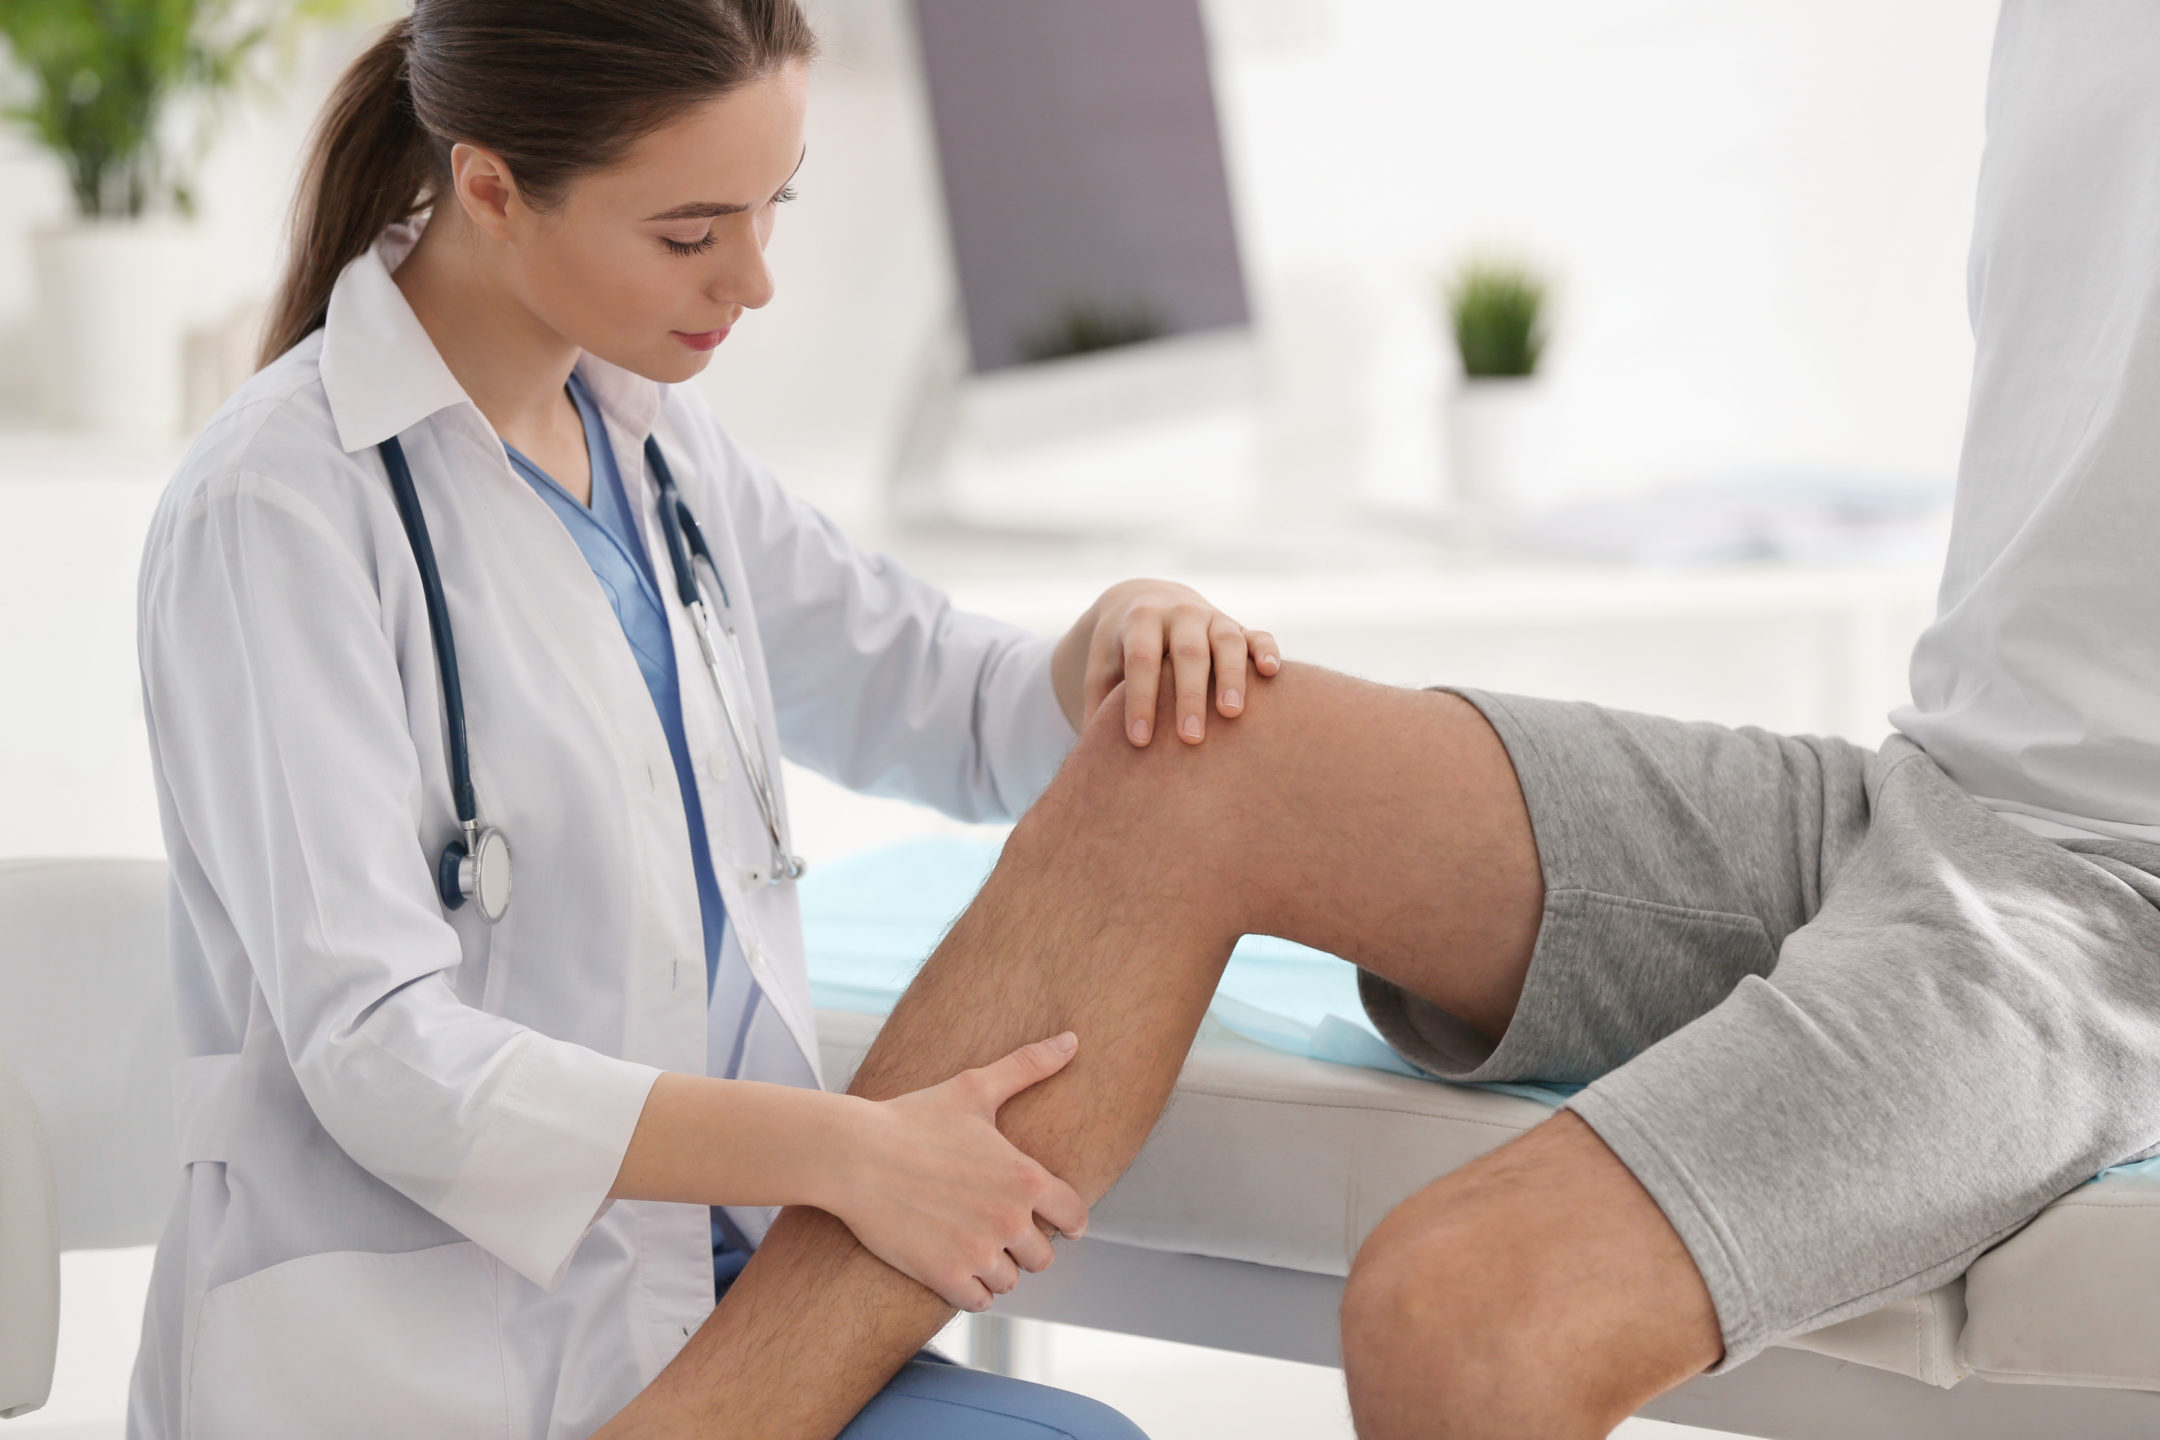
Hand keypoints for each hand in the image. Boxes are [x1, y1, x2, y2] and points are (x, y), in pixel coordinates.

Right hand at [825, 1035, 1089, 1311]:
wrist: (853, 1155)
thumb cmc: (912, 1118)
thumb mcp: (974, 1088)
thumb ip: (1028, 1066)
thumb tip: (1073, 1039)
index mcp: (1025, 1178)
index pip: (1075, 1217)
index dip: (1067, 1221)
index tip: (1057, 1223)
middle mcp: (1010, 1220)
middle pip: (1042, 1257)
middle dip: (1024, 1246)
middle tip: (997, 1229)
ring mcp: (978, 1252)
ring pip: (1009, 1281)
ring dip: (995, 1268)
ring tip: (971, 1244)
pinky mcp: (945, 1277)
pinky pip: (979, 1301)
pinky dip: (970, 1290)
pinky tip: (954, 1265)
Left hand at [1052, 579, 1280, 744]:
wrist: (1145, 600)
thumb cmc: (1119, 650)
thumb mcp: (1101, 667)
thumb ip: (1099, 702)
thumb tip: (1093, 757)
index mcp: (1140, 621)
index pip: (1141, 661)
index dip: (1140, 700)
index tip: (1139, 740)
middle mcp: (1178, 613)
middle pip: (1188, 652)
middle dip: (1190, 696)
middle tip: (1191, 739)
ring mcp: (1211, 617)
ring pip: (1227, 641)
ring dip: (1231, 677)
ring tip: (1232, 713)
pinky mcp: (1236, 626)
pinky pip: (1257, 634)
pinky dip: (1266, 651)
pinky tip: (1271, 673)